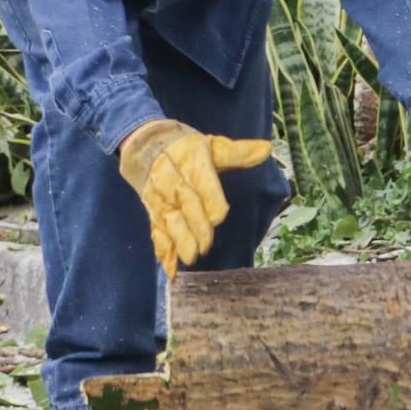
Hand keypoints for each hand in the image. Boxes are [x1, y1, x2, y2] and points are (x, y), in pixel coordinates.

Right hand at [117, 119, 277, 273]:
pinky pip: (155, 230)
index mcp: (191, 161)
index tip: (218, 217)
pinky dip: (161, 249)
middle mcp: (172, 179)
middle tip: (205, 248)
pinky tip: (168, 265)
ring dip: (178, 241)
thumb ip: (238, 152)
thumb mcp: (211, 145)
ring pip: (168, 220)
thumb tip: (267, 149)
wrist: (143, 143)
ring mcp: (159, 196)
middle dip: (195, 227)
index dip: (211, 202)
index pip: (202, 184)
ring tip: (189, 258)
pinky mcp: (151, 210)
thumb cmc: (185, 148)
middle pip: (185, 204)